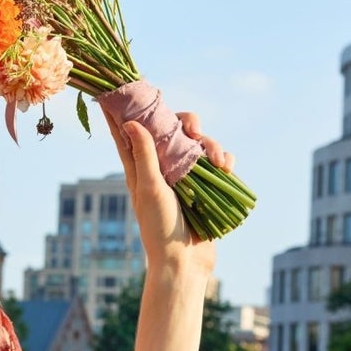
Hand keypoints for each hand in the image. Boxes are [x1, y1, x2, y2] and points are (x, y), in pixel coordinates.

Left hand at [108, 103, 233, 279]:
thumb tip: (129, 122)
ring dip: (213, 145)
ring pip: (199, 144)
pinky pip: (217, 162)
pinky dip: (224, 160)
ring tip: (219, 162)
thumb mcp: (150, 188)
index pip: (129, 132)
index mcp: (140, 168)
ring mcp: (186, 176)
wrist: (185, 262)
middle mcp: (162, 168)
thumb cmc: (160, 228)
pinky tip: (227, 168)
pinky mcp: (206, 186)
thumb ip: (144, 155)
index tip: (123, 88)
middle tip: (195, 128)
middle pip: (172, 129)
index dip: (126, 110)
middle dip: (187, 122)